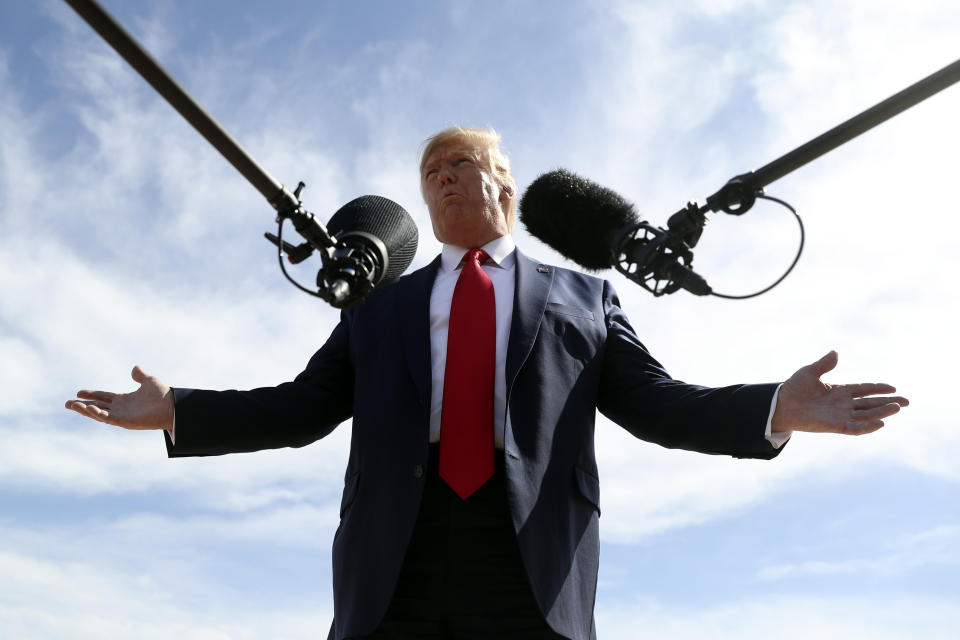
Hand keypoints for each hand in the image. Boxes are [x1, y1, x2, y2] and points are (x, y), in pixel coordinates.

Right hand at [65, 366, 173, 430]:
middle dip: (82, 406)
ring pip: (99, 414)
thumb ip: (140, 375)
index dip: (92, 394)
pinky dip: (97, 414)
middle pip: (97, 406)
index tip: (79, 392)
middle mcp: (121, 408)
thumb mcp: (149, 381)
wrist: (173, 406)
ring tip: (71, 405)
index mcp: (125, 399)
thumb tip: (134, 368)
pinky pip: (107, 418)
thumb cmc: (163, 395)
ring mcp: (122, 416)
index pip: (104, 397)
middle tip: (67, 403)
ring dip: (85, 410)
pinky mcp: (125, 422)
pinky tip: (88, 408)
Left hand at [771, 351, 908, 434]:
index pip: (864, 390)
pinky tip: (881, 423)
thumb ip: (824, 364)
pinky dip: (867, 427)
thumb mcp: (809, 372)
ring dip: (882, 412)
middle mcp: (843, 404)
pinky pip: (854, 428)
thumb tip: (836, 353)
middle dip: (888, 402)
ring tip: (898, 408)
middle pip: (870, 403)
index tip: (894, 387)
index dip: (878, 388)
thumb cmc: (794, 389)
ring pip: (866, 415)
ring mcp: (840, 415)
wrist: (780, 405)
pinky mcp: (834, 426)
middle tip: (907, 401)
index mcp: (839, 391)